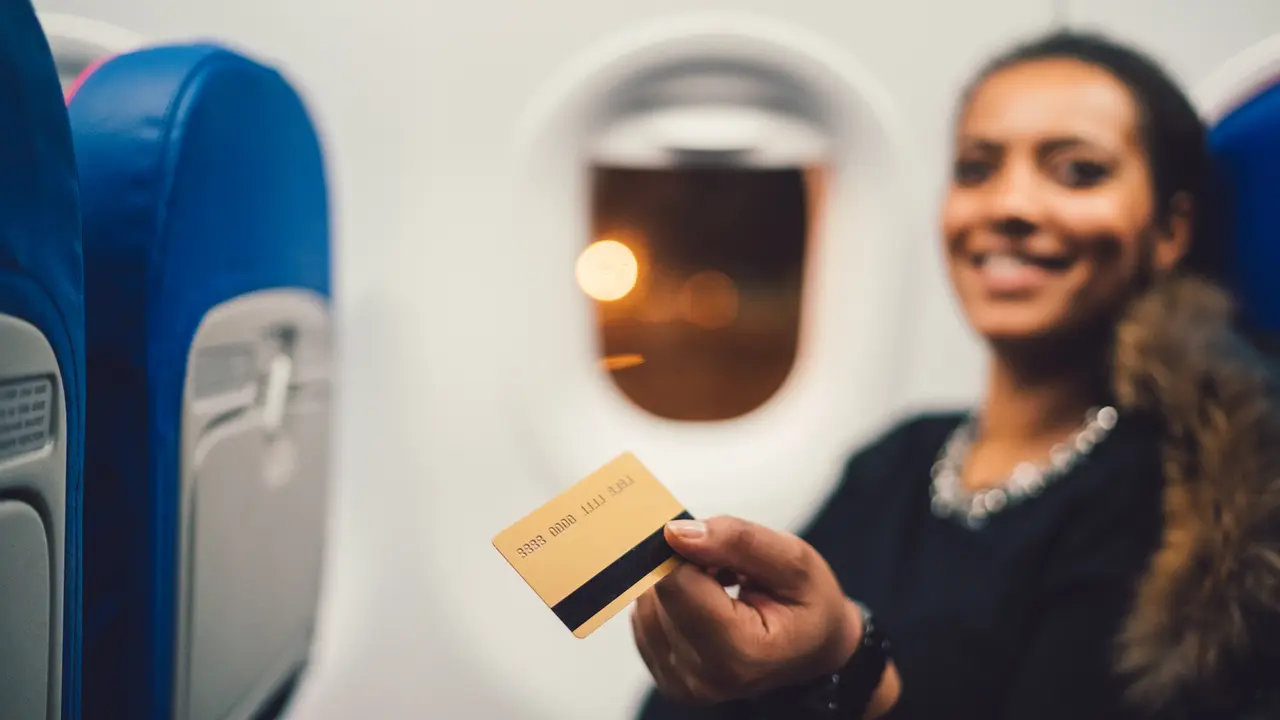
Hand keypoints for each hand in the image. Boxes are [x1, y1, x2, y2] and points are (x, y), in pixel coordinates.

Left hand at [631, 515, 862, 704]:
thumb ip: (739, 541)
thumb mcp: (795, 561)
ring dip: (677, 582)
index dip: (687, 550)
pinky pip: (645, 619)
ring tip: (719, 585)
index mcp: (738, 654)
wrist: (813, 650)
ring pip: (646, 603)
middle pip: (659, 593)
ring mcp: (680, 682)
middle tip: (726, 568)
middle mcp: (701, 677)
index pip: (678, 583)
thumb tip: (677, 532)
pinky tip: (705, 602)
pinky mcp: (665, 676)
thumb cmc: (810, 607)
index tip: (710, 541)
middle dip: (685, 566)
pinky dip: (671, 601)